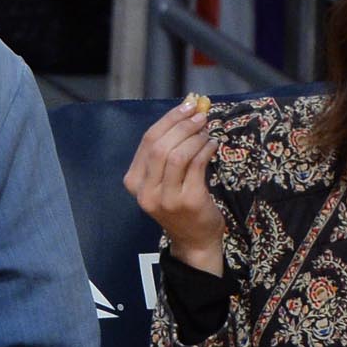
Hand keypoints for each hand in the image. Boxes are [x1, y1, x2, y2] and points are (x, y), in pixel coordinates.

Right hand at [123, 101, 223, 268]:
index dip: (168, 120)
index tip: (187, 106)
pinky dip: (206, 150)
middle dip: (182, 125)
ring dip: (195, 137)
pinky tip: (213, 145)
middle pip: (160, 146)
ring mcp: (166, 199)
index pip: (148, 141)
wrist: (194, 240)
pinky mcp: (188, 202)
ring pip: (177, 155)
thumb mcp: (163, 180)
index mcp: (134, 181)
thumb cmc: (179, 204)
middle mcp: (146, 191)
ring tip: (207, 132)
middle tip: (201, 115)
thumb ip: (167, 151)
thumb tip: (186, 112)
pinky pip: (196, 165)